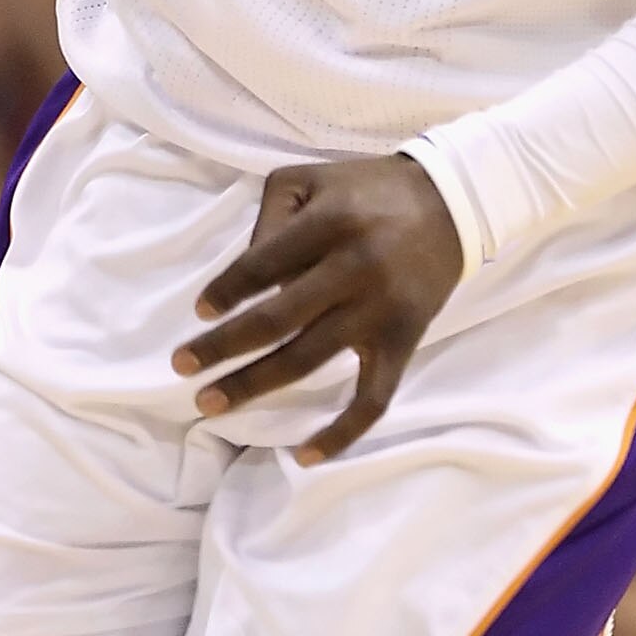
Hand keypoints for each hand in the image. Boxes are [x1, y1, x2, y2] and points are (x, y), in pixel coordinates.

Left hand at [174, 152, 463, 459]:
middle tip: (182, 365)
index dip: (226, 290)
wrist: (452, 203)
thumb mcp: (311, 179)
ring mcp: (380, 312)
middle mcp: (355, 269)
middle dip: (222, 346)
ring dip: (254, 385)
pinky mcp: (403, 343)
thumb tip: (244, 279)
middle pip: (277, 319)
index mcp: (331, 223)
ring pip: (309, 360)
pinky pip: (373, 398)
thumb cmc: (368, 190)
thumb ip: (270, 218)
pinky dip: (342, 432)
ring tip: (209, 401)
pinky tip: (305, 456)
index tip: (202, 310)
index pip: (262, 264)